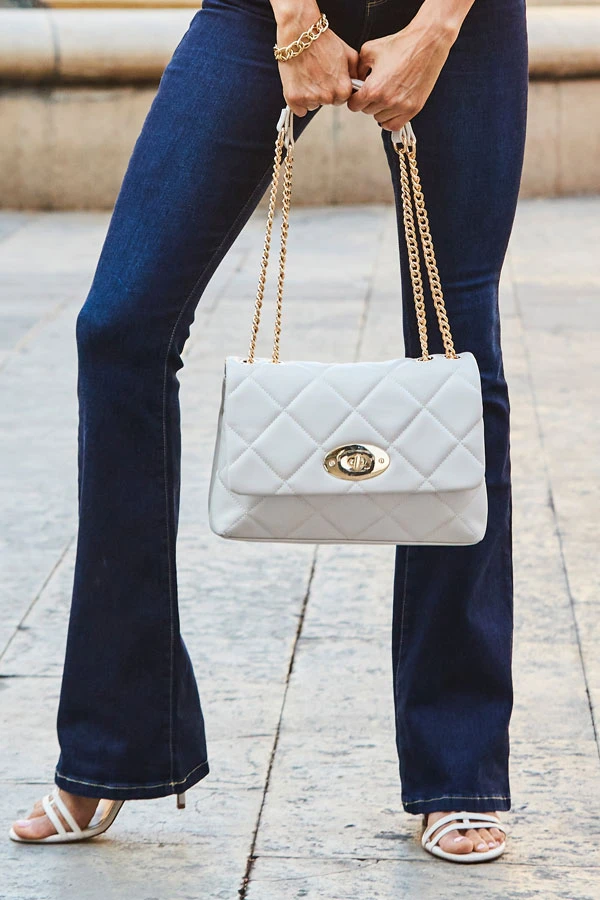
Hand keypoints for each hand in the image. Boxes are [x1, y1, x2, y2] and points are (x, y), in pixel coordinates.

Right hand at [275, 5, 358, 116]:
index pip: (342, 99)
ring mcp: (310, 99)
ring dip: (310, 95)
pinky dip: (298, 101)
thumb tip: (357, 84)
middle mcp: (328, 97)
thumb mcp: (348, 54)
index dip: (336, 87)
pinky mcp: (294, 99)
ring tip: (307, 74)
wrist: (300, 33)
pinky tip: (298, 84)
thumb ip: (355, 73)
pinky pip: (299, 109)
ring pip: (313, 105)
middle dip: (324, 92)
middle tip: (317, 73)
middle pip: (327, 102)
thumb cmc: (323, 41)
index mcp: (343, 89)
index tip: (330, 78)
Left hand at [348, 15, 457, 129]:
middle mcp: (387, 100)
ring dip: (380, 110)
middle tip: (375, 89)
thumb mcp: (369, 50)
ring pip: (380, 119)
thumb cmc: (401, 44)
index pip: (354, 106)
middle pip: (367, 112)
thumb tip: (355, 80)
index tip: (359, 94)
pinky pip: (395, 125)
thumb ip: (358, 69)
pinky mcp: (413, 109)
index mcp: (373, 88)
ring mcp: (401, 106)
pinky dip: (391, 119)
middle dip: (368, 101)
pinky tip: (392, 107)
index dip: (354, 98)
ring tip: (385, 95)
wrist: (427, 43)